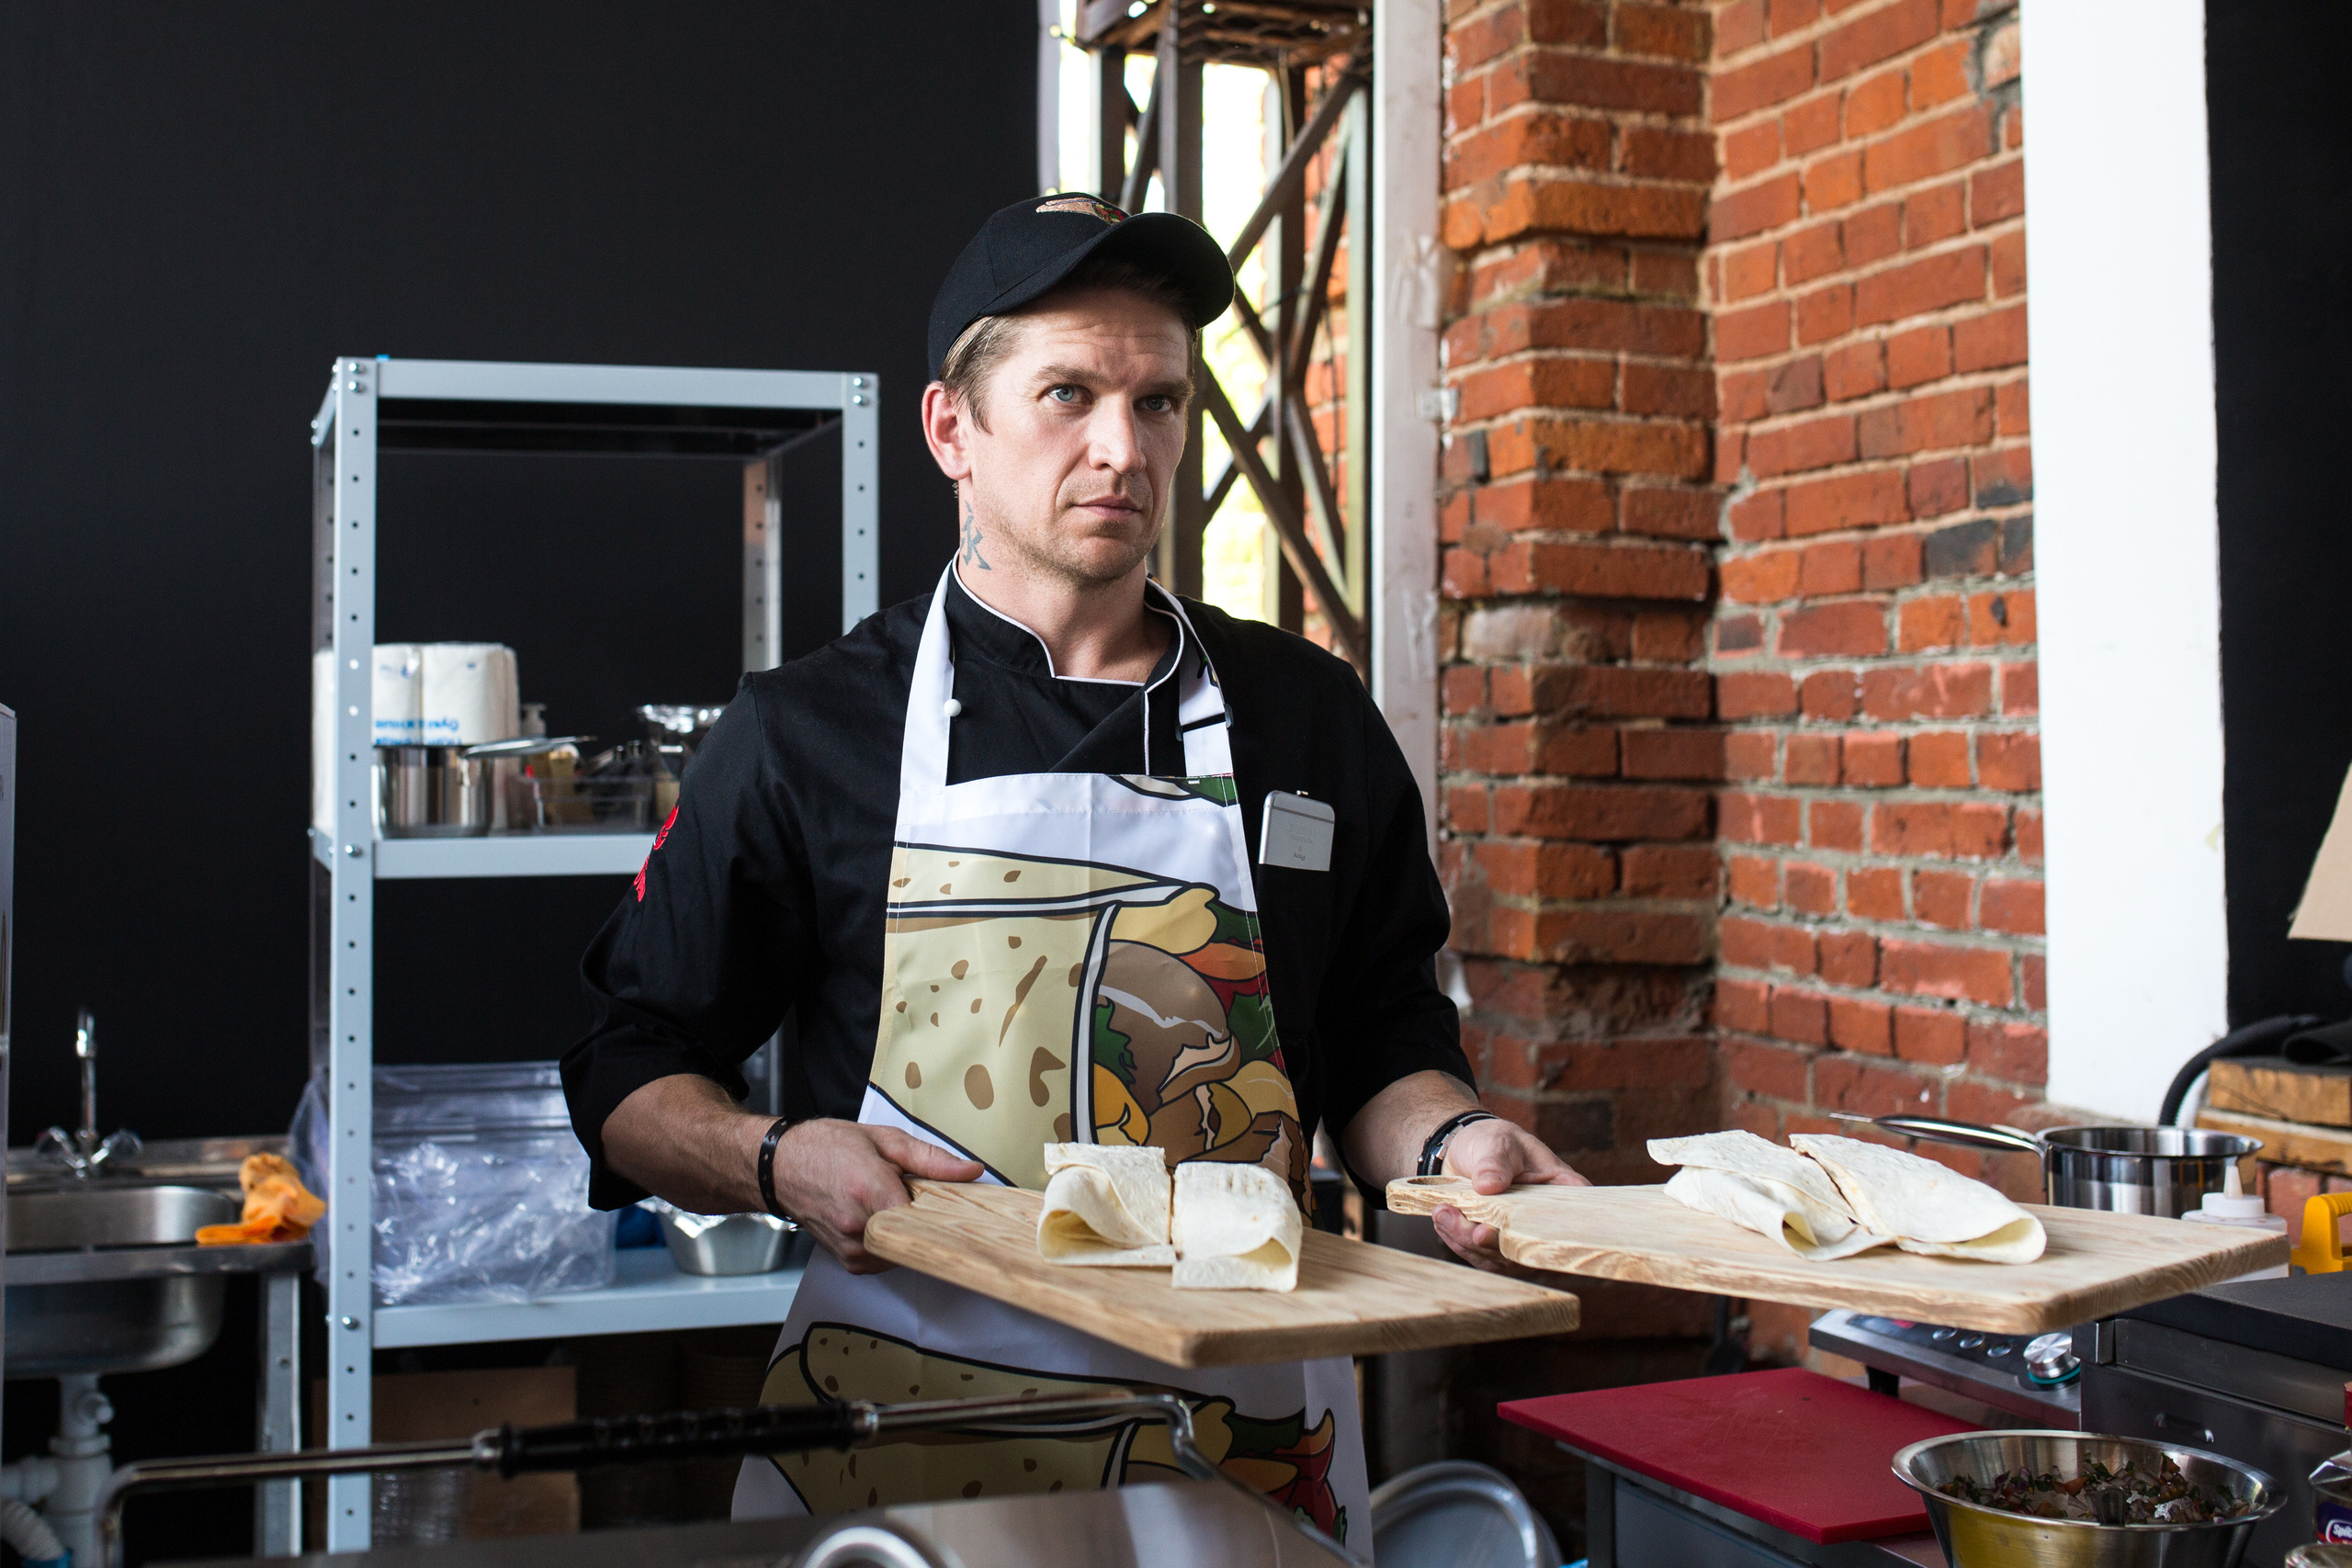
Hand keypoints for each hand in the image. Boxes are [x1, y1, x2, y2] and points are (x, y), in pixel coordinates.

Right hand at [769, 1119, 982, 1273]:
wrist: (780, 1166)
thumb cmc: (825, 1147)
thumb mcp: (884, 1139)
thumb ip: (931, 1159)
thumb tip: (970, 1171)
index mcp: (871, 1191)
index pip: (927, 1220)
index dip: (948, 1213)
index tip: (958, 1205)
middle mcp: (859, 1226)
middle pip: (919, 1236)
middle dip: (929, 1220)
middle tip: (922, 1197)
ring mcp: (852, 1248)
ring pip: (904, 1250)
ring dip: (908, 1231)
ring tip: (894, 1203)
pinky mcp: (848, 1261)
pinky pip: (886, 1258)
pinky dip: (891, 1241)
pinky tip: (882, 1218)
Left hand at [1430, 1116, 1587, 1276]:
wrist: (1466, 1152)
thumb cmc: (1492, 1142)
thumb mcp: (1496, 1143)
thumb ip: (1494, 1163)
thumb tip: (1489, 1185)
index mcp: (1561, 1189)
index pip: (1571, 1216)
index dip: (1551, 1231)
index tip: (1517, 1229)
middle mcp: (1545, 1220)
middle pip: (1528, 1243)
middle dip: (1495, 1240)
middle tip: (1473, 1231)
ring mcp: (1521, 1237)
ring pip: (1501, 1256)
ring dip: (1468, 1240)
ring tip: (1442, 1213)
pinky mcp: (1498, 1249)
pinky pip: (1481, 1257)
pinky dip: (1459, 1242)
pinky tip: (1444, 1221)